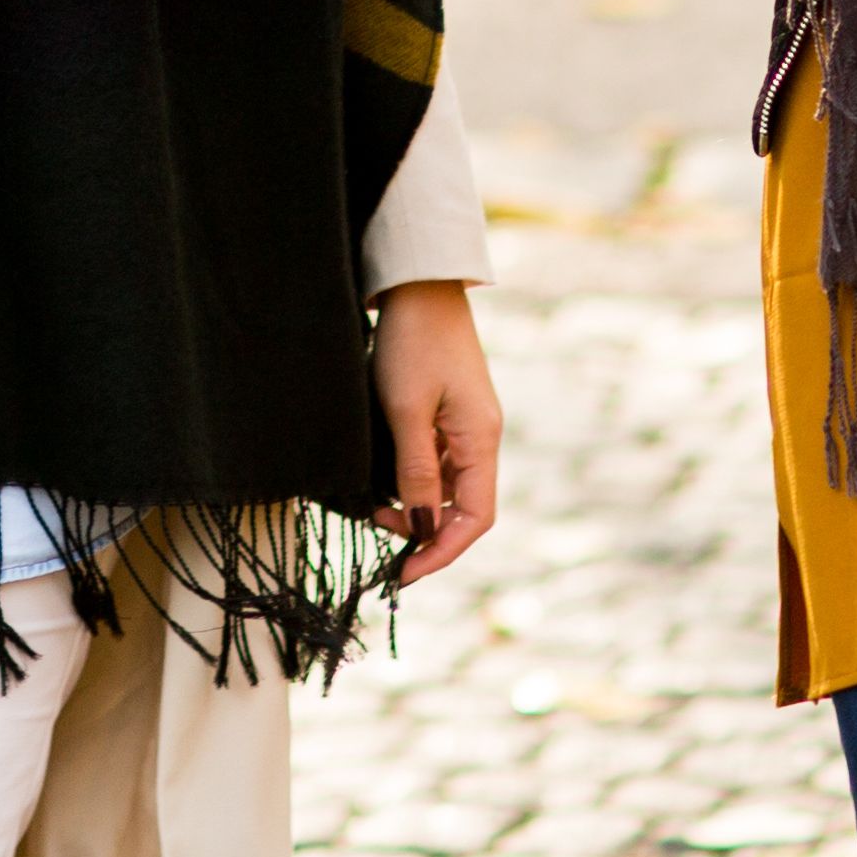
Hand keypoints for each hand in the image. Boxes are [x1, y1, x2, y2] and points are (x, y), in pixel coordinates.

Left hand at [371, 280, 500, 582]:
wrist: (416, 285)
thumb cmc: (412, 342)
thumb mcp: (407, 411)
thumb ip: (415, 472)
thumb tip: (420, 529)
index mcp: (482, 440)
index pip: (475, 518)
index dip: (442, 551)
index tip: (405, 572)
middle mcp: (481, 437)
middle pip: (462, 507)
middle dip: (424, 531)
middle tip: (380, 537)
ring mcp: (466, 424)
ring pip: (446, 487)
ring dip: (415, 506)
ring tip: (374, 509)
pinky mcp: (448, 412)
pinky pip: (436, 462)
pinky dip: (412, 480)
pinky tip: (384, 481)